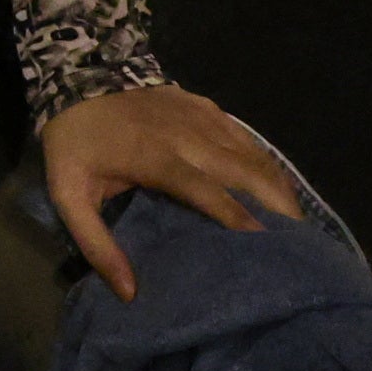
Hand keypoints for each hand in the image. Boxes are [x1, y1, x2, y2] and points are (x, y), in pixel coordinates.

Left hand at [39, 85, 301, 303]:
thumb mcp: (68, 197)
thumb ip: (97, 245)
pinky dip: (266, 162)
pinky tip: (279, 187)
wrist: (77, 77)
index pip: (204, 188)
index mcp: (154, 157)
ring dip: (278, 185)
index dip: (236, 215)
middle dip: (276, 203)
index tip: (265, 245)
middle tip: (302, 242)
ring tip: (299, 223)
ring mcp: (199, 116)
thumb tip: (130, 293)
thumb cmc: (75, 145)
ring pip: (250, 152)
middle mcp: (185, 134)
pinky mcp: (205, 106)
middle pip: (242, 168)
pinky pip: (244, 136)